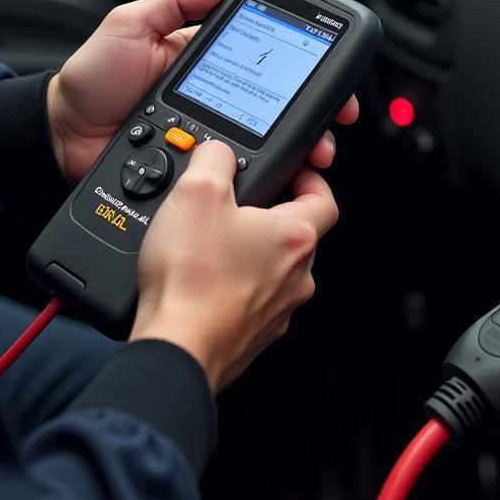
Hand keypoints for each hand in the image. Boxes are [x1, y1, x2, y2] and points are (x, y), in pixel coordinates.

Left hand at [46, 0, 359, 182]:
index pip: (265, 58)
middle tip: (335, 119)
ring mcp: (214, 135)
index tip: (329, 67)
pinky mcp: (204, 168)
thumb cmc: (90, 81)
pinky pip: (242, 171)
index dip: (302, 62)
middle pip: (282, 105)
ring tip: (316, 150)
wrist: (61, 137)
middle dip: (318, 112)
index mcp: (205, 61)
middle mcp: (219, 98)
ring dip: (303, 146)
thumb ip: (173, 2)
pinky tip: (285, 172)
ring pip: (272, 142)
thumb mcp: (128, 25)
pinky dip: (270, 173)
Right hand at [129, 140, 338, 392]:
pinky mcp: (251, 335)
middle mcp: (296, 276)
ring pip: (273, 270)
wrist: (175, 348)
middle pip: (296, 234)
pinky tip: (201, 280)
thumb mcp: (198, 191)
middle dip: (270, 215)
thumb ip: (214, 158)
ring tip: (212, 243)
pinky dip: (232, 287)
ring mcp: (276, 310)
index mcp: (296, 237)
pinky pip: (249, 300)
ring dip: (249, 253)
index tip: (292, 171)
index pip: (324, 198)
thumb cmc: (192, 280)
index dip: (310, 177)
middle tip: (240, 204)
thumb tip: (217, 152)